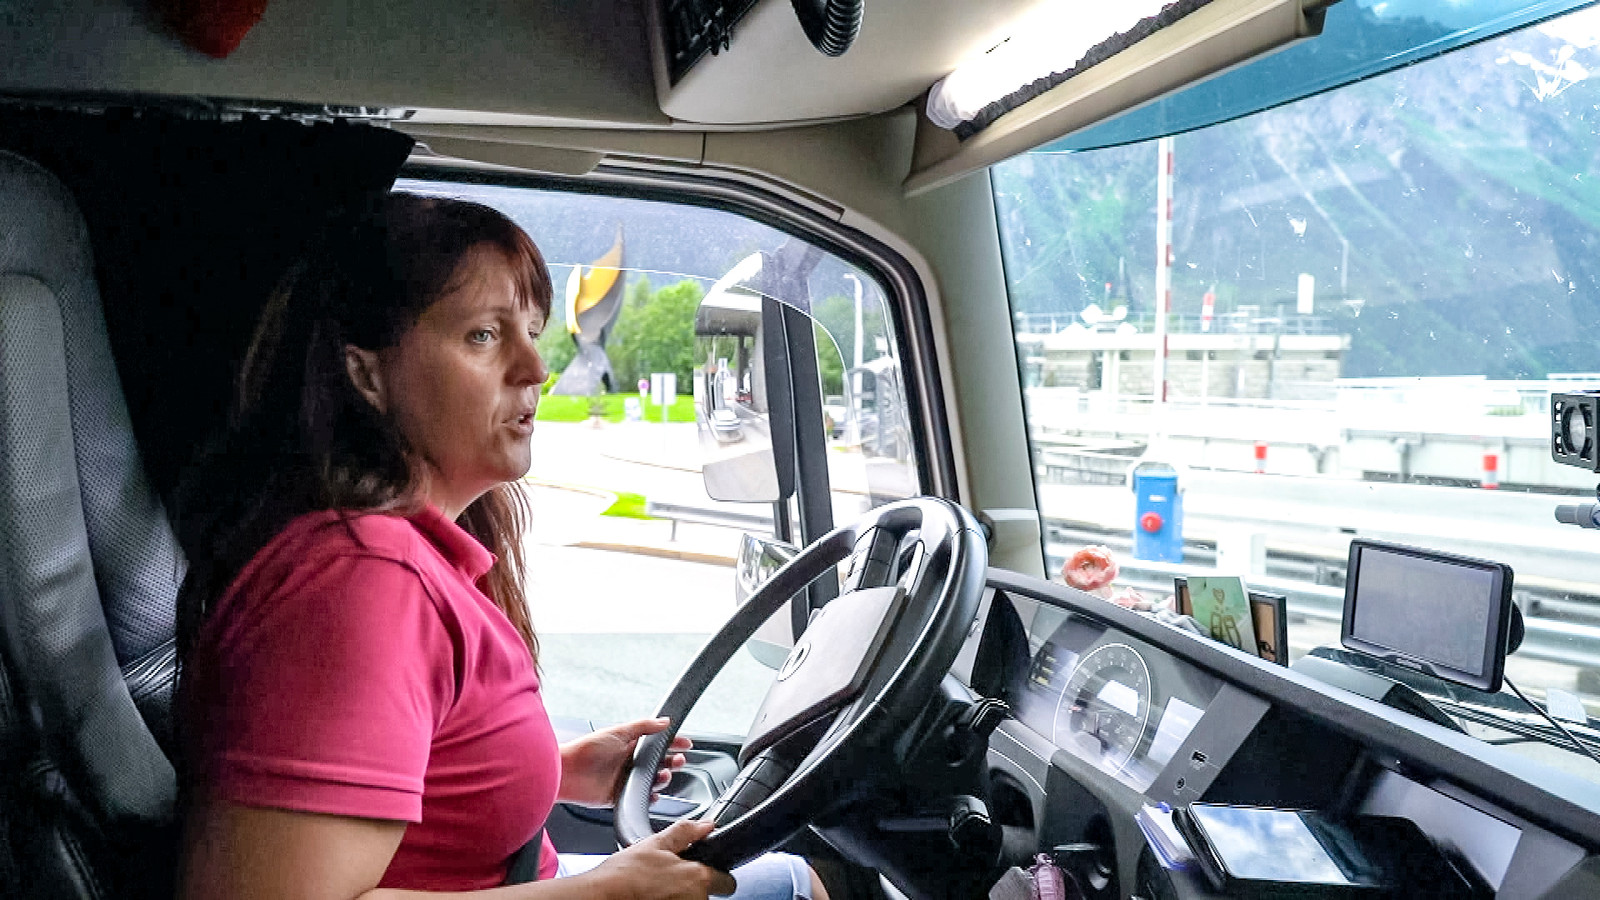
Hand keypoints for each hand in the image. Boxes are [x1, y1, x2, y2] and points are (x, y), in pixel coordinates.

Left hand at [558, 717, 691, 806]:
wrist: (566, 773)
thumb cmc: (586, 749)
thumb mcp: (618, 731)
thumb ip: (643, 726)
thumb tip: (665, 721)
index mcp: (629, 744)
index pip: (657, 743)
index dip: (673, 743)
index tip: (686, 744)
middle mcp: (628, 762)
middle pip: (659, 763)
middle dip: (672, 761)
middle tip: (678, 760)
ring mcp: (624, 779)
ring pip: (652, 781)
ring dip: (662, 779)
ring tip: (663, 776)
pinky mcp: (618, 796)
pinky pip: (640, 798)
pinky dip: (649, 798)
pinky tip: (652, 795)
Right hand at [583, 819, 736, 899]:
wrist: (602, 897)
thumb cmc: (624, 875)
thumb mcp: (655, 844)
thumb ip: (685, 833)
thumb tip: (706, 825)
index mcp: (697, 878)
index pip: (727, 882)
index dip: (717, 875)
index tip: (708, 873)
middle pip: (707, 895)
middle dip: (694, 888)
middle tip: (670, 882)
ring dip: (679, 897)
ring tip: (656, 890)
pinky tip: (652, 897)